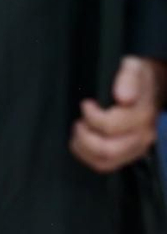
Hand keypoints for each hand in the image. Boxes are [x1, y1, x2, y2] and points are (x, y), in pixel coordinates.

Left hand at [71, 54, 164, 172]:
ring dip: (83, 148)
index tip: (86, 103)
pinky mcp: (129, 154)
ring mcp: (137, 148)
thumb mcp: (134, 68)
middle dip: (85, 136)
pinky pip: (105, 165)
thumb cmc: (139, 77)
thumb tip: (123, 97)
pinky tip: (81, 140)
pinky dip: (87, 156)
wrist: (154, 87)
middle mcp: (143, 136)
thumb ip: (128, 79)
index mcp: (143, 115)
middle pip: (107, 150)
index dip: (91, 116)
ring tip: (80, 129)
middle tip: (79, 121)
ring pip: (104, 162)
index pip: (111, 127)